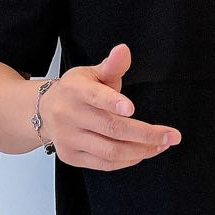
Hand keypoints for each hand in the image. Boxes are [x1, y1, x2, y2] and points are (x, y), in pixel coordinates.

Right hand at [40, 42, 181, 170]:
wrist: (43, 111)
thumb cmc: (76, 90)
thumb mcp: (92, 73)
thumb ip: (112, 65)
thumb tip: (123, 50)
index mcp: (75, 90)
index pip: (94, 96)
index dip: (112, 102)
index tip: (131, 108)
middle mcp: (69, 115)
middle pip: (111, 128)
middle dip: (146, 134)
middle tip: (171, 136)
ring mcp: (68, 139)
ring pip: (110, 151)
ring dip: (141, 150)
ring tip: (161, 145)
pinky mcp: (70, 157)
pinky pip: (104, 164)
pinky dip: (128, 161)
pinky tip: (143, 153)